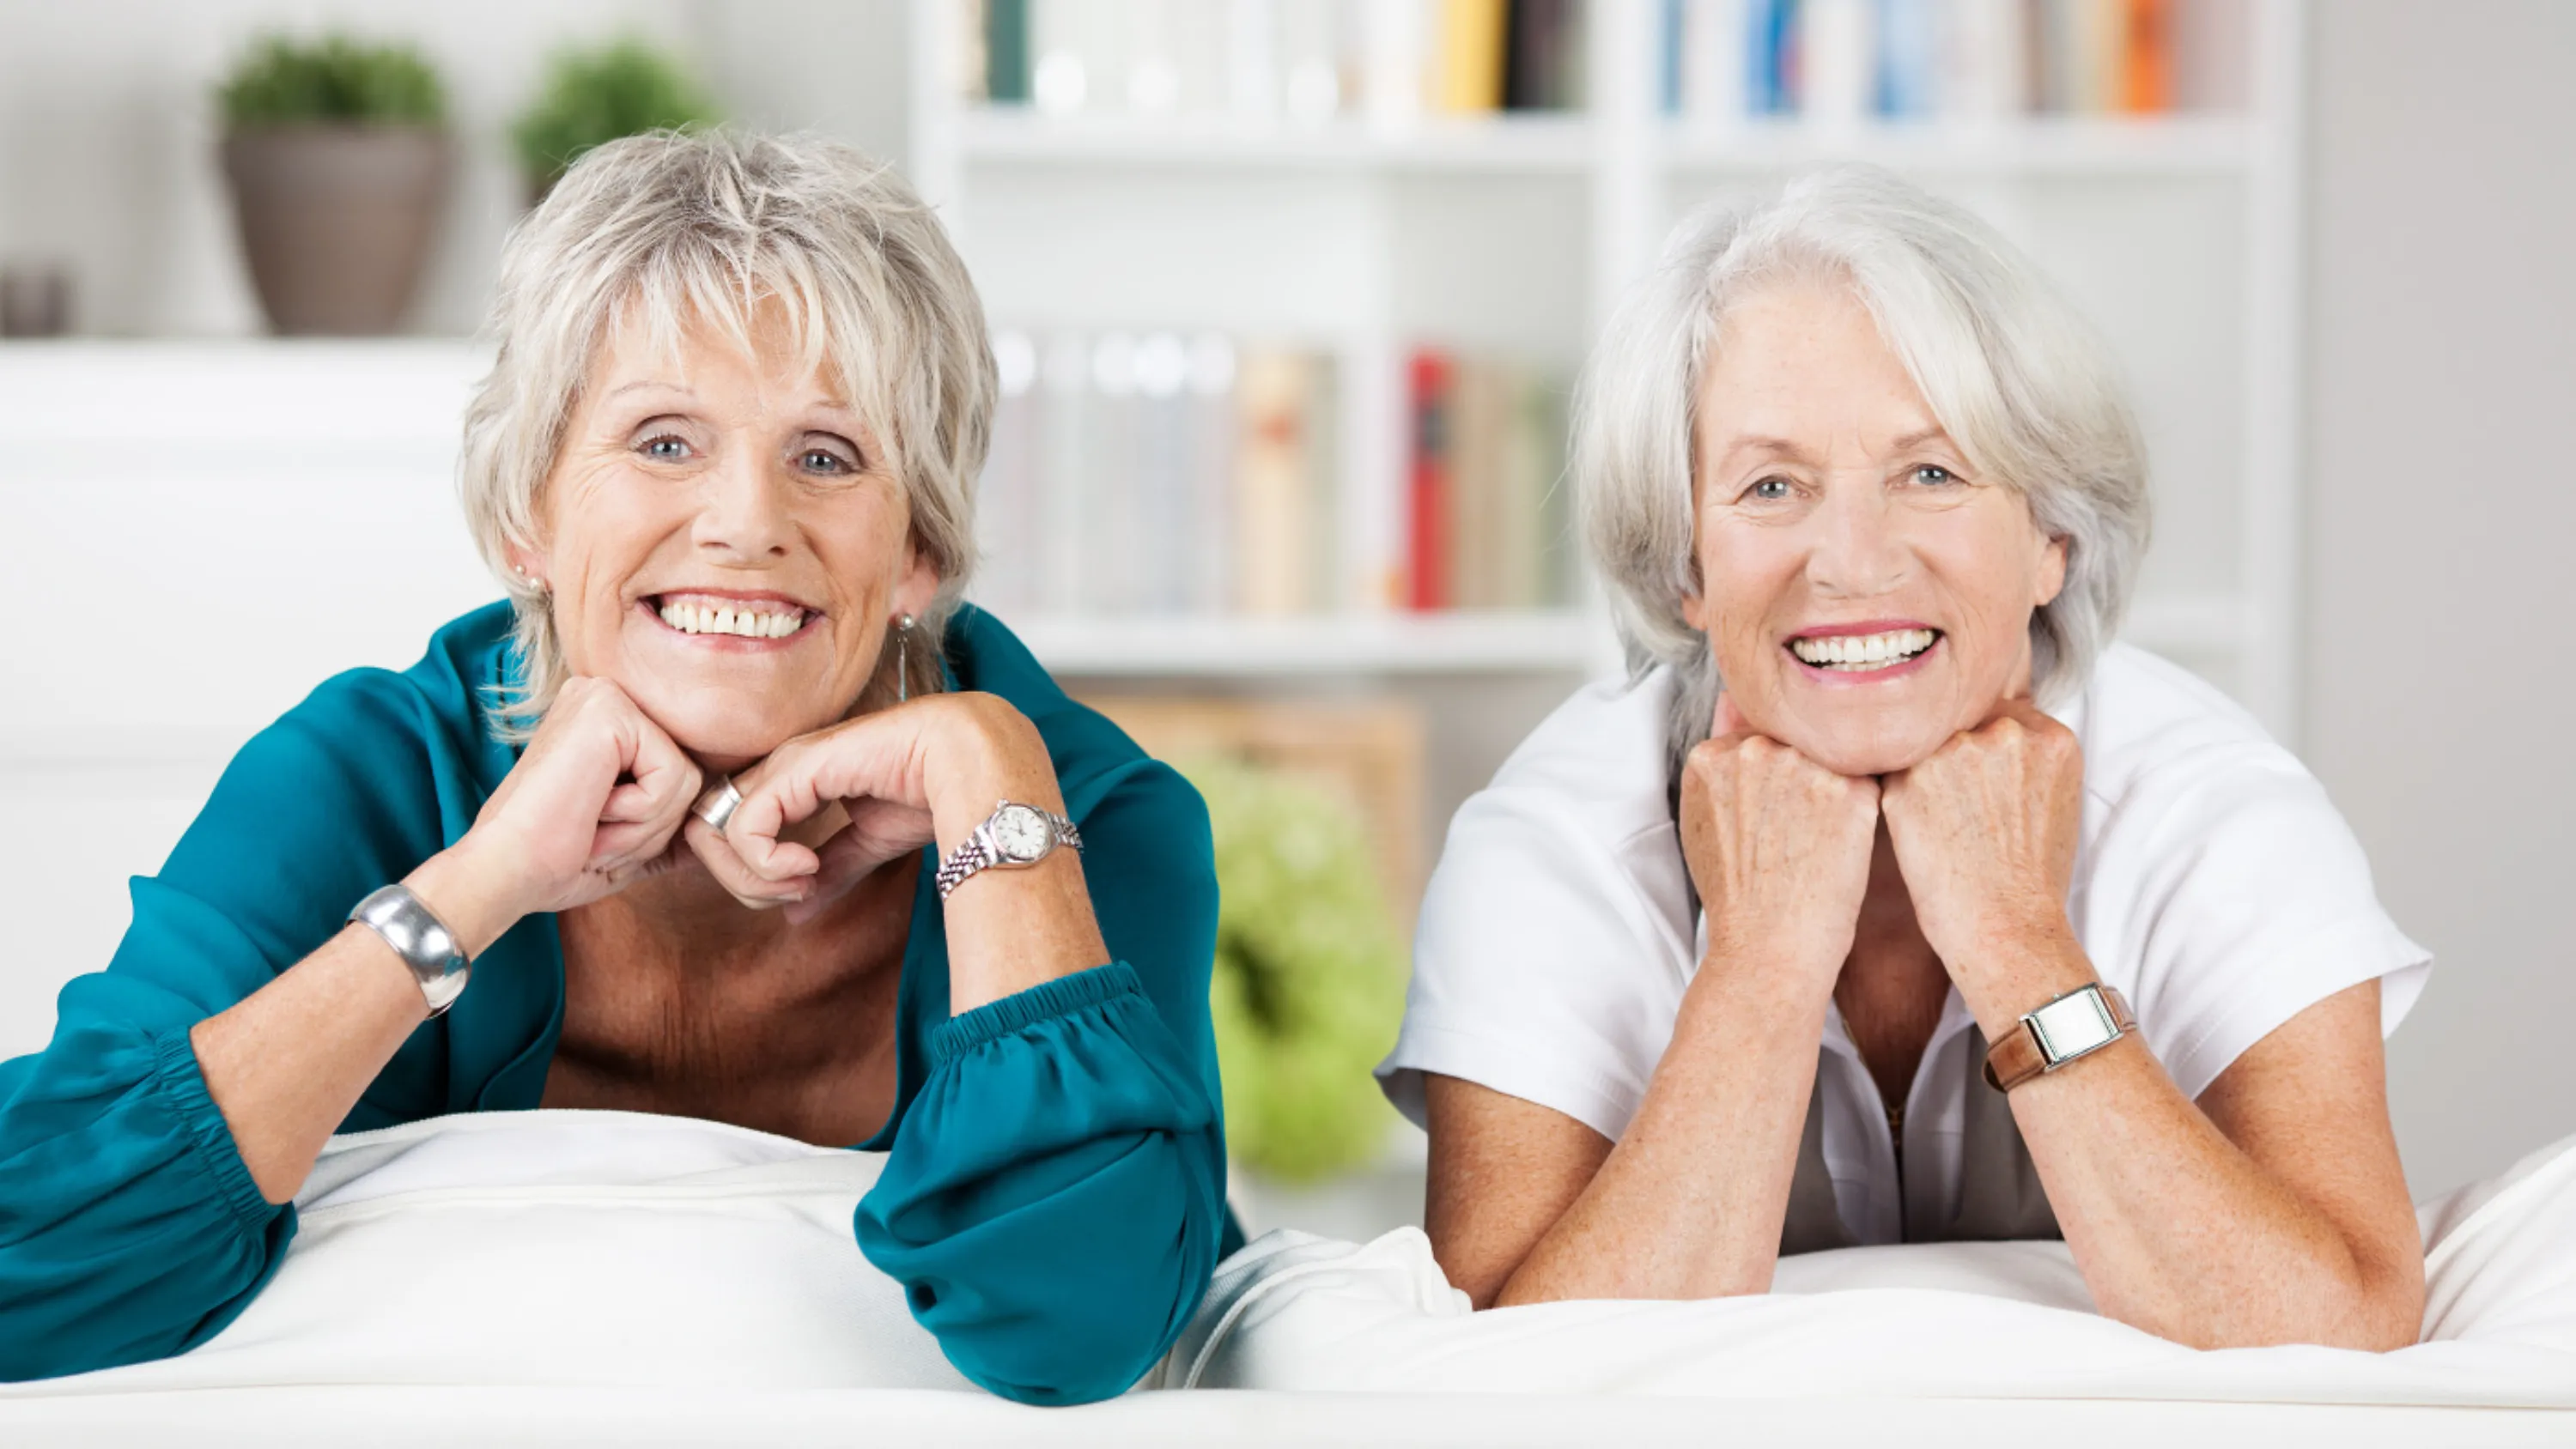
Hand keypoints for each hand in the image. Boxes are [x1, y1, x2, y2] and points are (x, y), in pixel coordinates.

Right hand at [449, 676, 702, 922]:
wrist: (504, 871)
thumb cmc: (552, 862)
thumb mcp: (622, 843)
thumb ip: (665, 826)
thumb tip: (711, 830)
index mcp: (604, 723)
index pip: (677, 773)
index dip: (650, 824)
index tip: (596, 834)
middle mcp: (604, 698)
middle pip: (687, 774)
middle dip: (653, 826)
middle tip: (593, 832)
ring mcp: (606, 698)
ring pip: (686, 779)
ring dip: (645, 825)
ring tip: (591, 823)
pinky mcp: (611, 711)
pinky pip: (673, 776)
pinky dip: (640, 812)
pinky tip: (592, 809)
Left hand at [687, 693, 1045, 924]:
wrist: (972, 763)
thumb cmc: (934, 790)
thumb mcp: (871, 843)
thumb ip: (833, 871)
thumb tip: (794, 912)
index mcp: (796, 780)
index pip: (733, 830)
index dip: (750, 874)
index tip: (802, 890)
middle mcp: (781, 769)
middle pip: (709, 832)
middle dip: (740, 879)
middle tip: (793, 893)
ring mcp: (785, 766)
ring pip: (717, 831)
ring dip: (753, 875)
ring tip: (803, 881)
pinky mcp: (795, 770)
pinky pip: (746, 827)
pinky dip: (766, 861)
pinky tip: (806, 867)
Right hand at [1681, 693, 1882, 991]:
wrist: (1768, 951)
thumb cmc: (1737, 894)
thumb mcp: (1704, 818)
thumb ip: (1719, 758)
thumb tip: (1732, 699)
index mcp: (1712, 754)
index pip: (1757, 739)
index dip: (1772, 780)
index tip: (1773, 818)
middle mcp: (1755, 750)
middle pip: (1796, 743)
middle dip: (1802, 780)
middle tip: (1797, 837)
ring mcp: (1803, 767)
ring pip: (1835, 759)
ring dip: (1835, 792)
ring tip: (1818, 845)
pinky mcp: (1852, 791)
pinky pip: (1871, 782)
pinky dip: (1864, 813)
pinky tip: (1845, 846)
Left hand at [1878, 698, 2084, 977]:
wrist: (2005, 928)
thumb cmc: (2030, 879)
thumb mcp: (2052, 801)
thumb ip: (2025, 757)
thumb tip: (1991, 734)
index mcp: (2050, 737)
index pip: (2000, 714)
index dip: (1980, 746)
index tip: (1973, 777)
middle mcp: (2006, 732)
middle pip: (1960, 723)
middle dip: (1952, 756)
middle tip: (1956, 807)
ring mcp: (1956, 751)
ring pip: (1923, 743)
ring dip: (1923, 773)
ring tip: (1942, 825)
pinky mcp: (1909, 778)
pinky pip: (1890, 771)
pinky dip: (1897, 797)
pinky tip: (1917, 831)